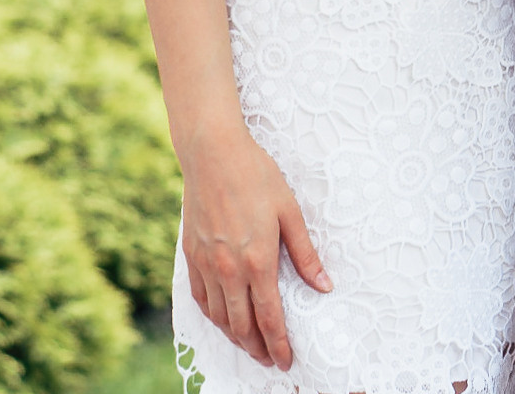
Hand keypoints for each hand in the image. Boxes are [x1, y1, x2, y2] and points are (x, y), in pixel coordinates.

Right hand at [178, 130, 330, 368]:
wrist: (213, 154)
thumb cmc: (256, 176)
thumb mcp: (290, 212)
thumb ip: (305, 254)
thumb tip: (324, 286)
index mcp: (258, 260)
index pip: (270, 318)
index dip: (279, 345)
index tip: (287, 361)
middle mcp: (229, 270)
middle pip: (243, 325)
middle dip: (258, 349)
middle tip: (271, 361)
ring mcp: (206, 264)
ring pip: (219, 317)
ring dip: (235, 338)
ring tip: (250, 348)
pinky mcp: (190, 256)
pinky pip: (200, 298)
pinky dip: (212, 317)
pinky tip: (222, 320)